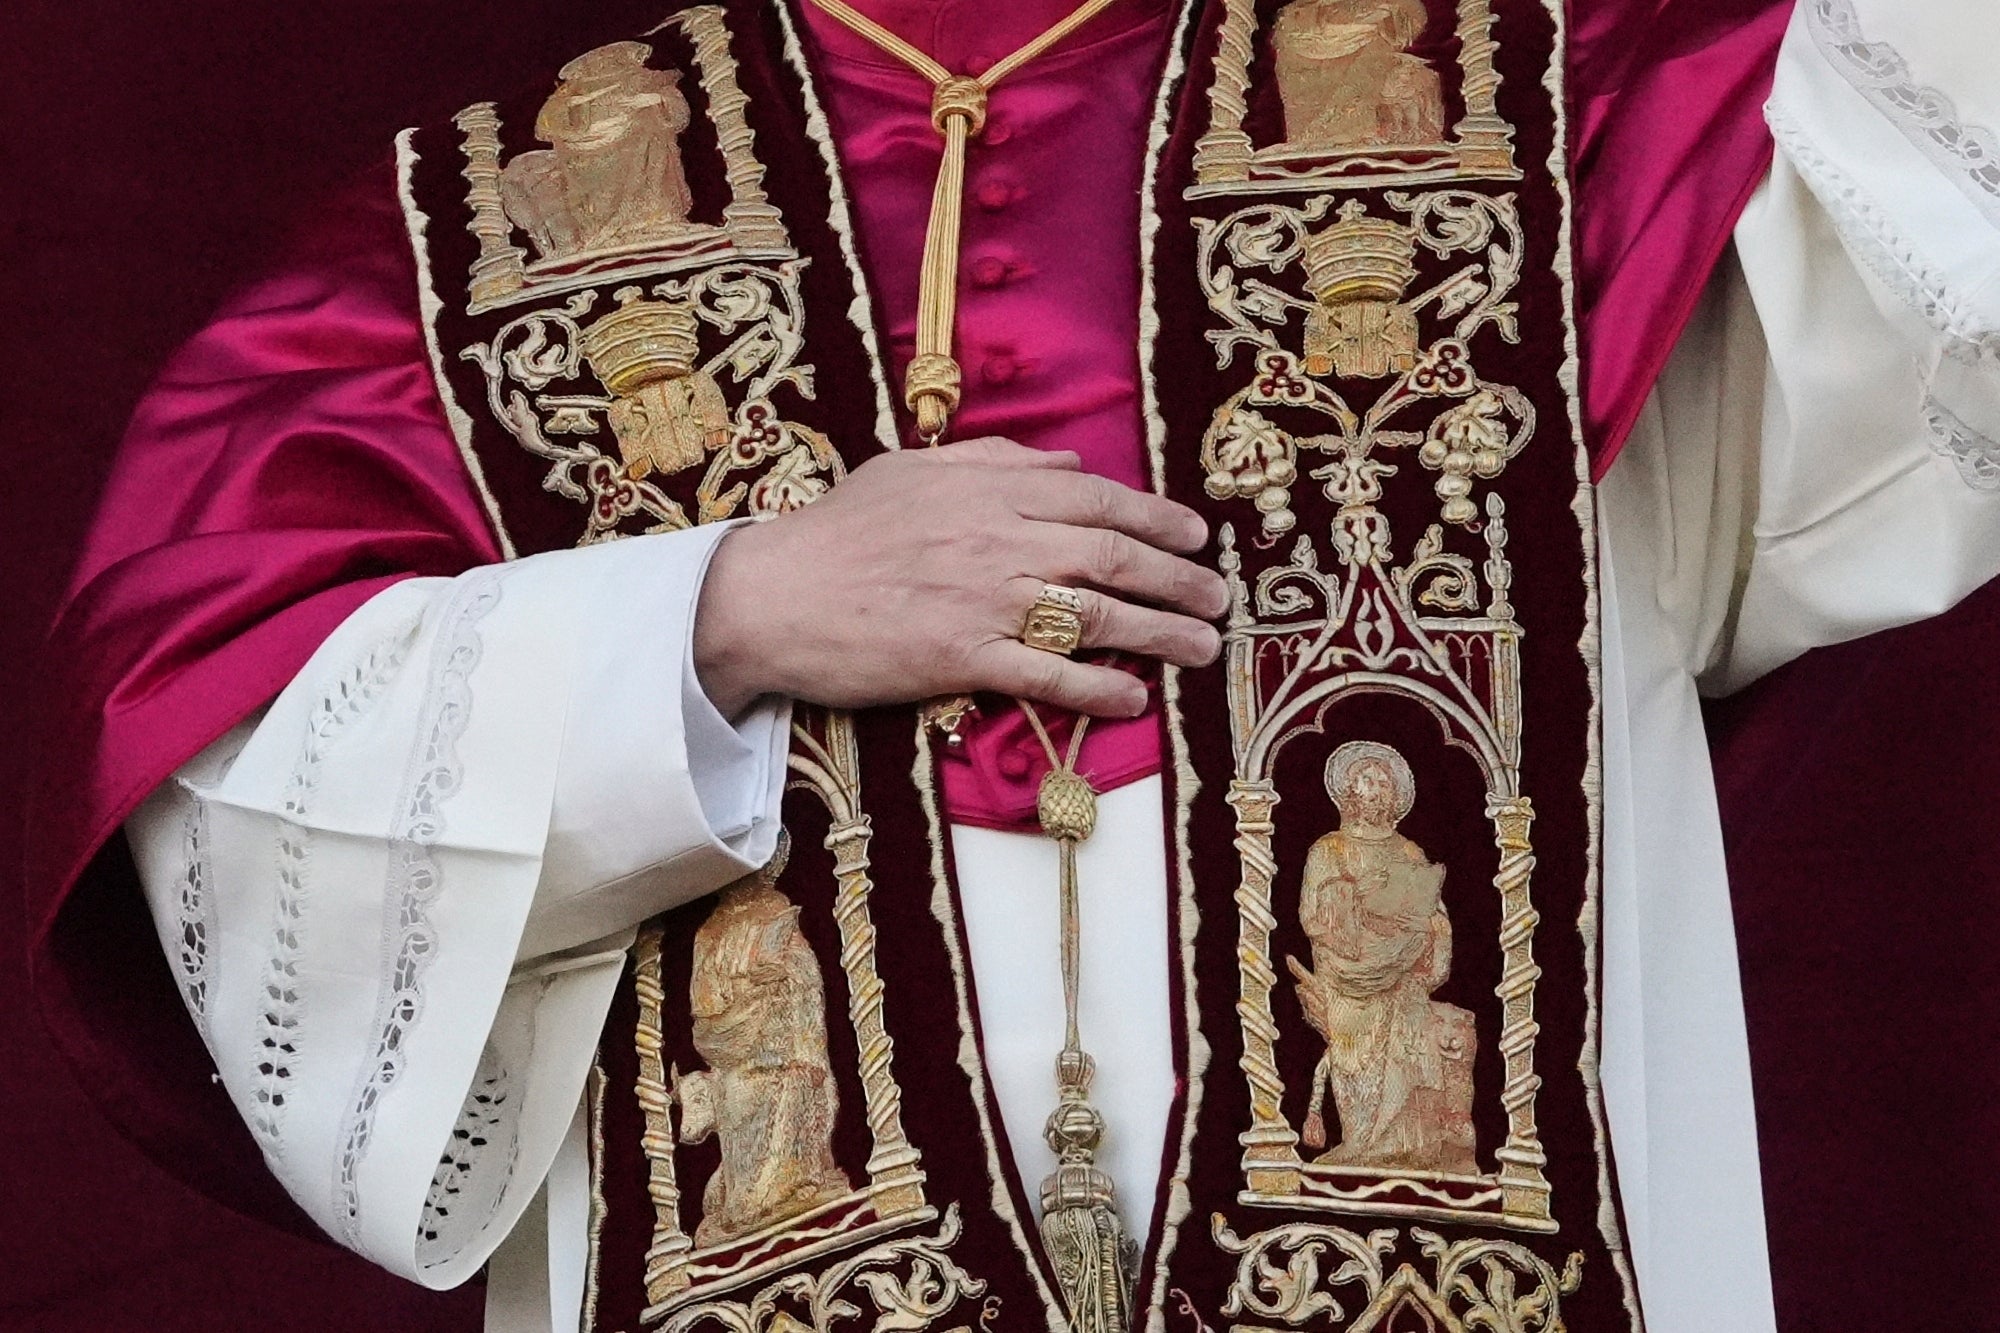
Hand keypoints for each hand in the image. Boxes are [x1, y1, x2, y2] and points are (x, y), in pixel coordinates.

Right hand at [693, 438, 1227, 717]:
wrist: (771, 594)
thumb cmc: (837, 531)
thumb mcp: (912, 470)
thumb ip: (996, 460)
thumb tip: (1069, 462)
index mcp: (988, 490)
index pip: (1094, 498)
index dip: (1155, 516)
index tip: (1196, 534)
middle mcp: (996, 540)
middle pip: (1110, 554)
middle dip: (1177, 574)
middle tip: (1218, 595)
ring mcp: (982, 601)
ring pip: (1093, 613)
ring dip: (1160, 631)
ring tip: (1202, 646)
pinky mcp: (960, 658)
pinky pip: (1045, 674)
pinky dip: (1096, 687)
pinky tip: (1133, 698)